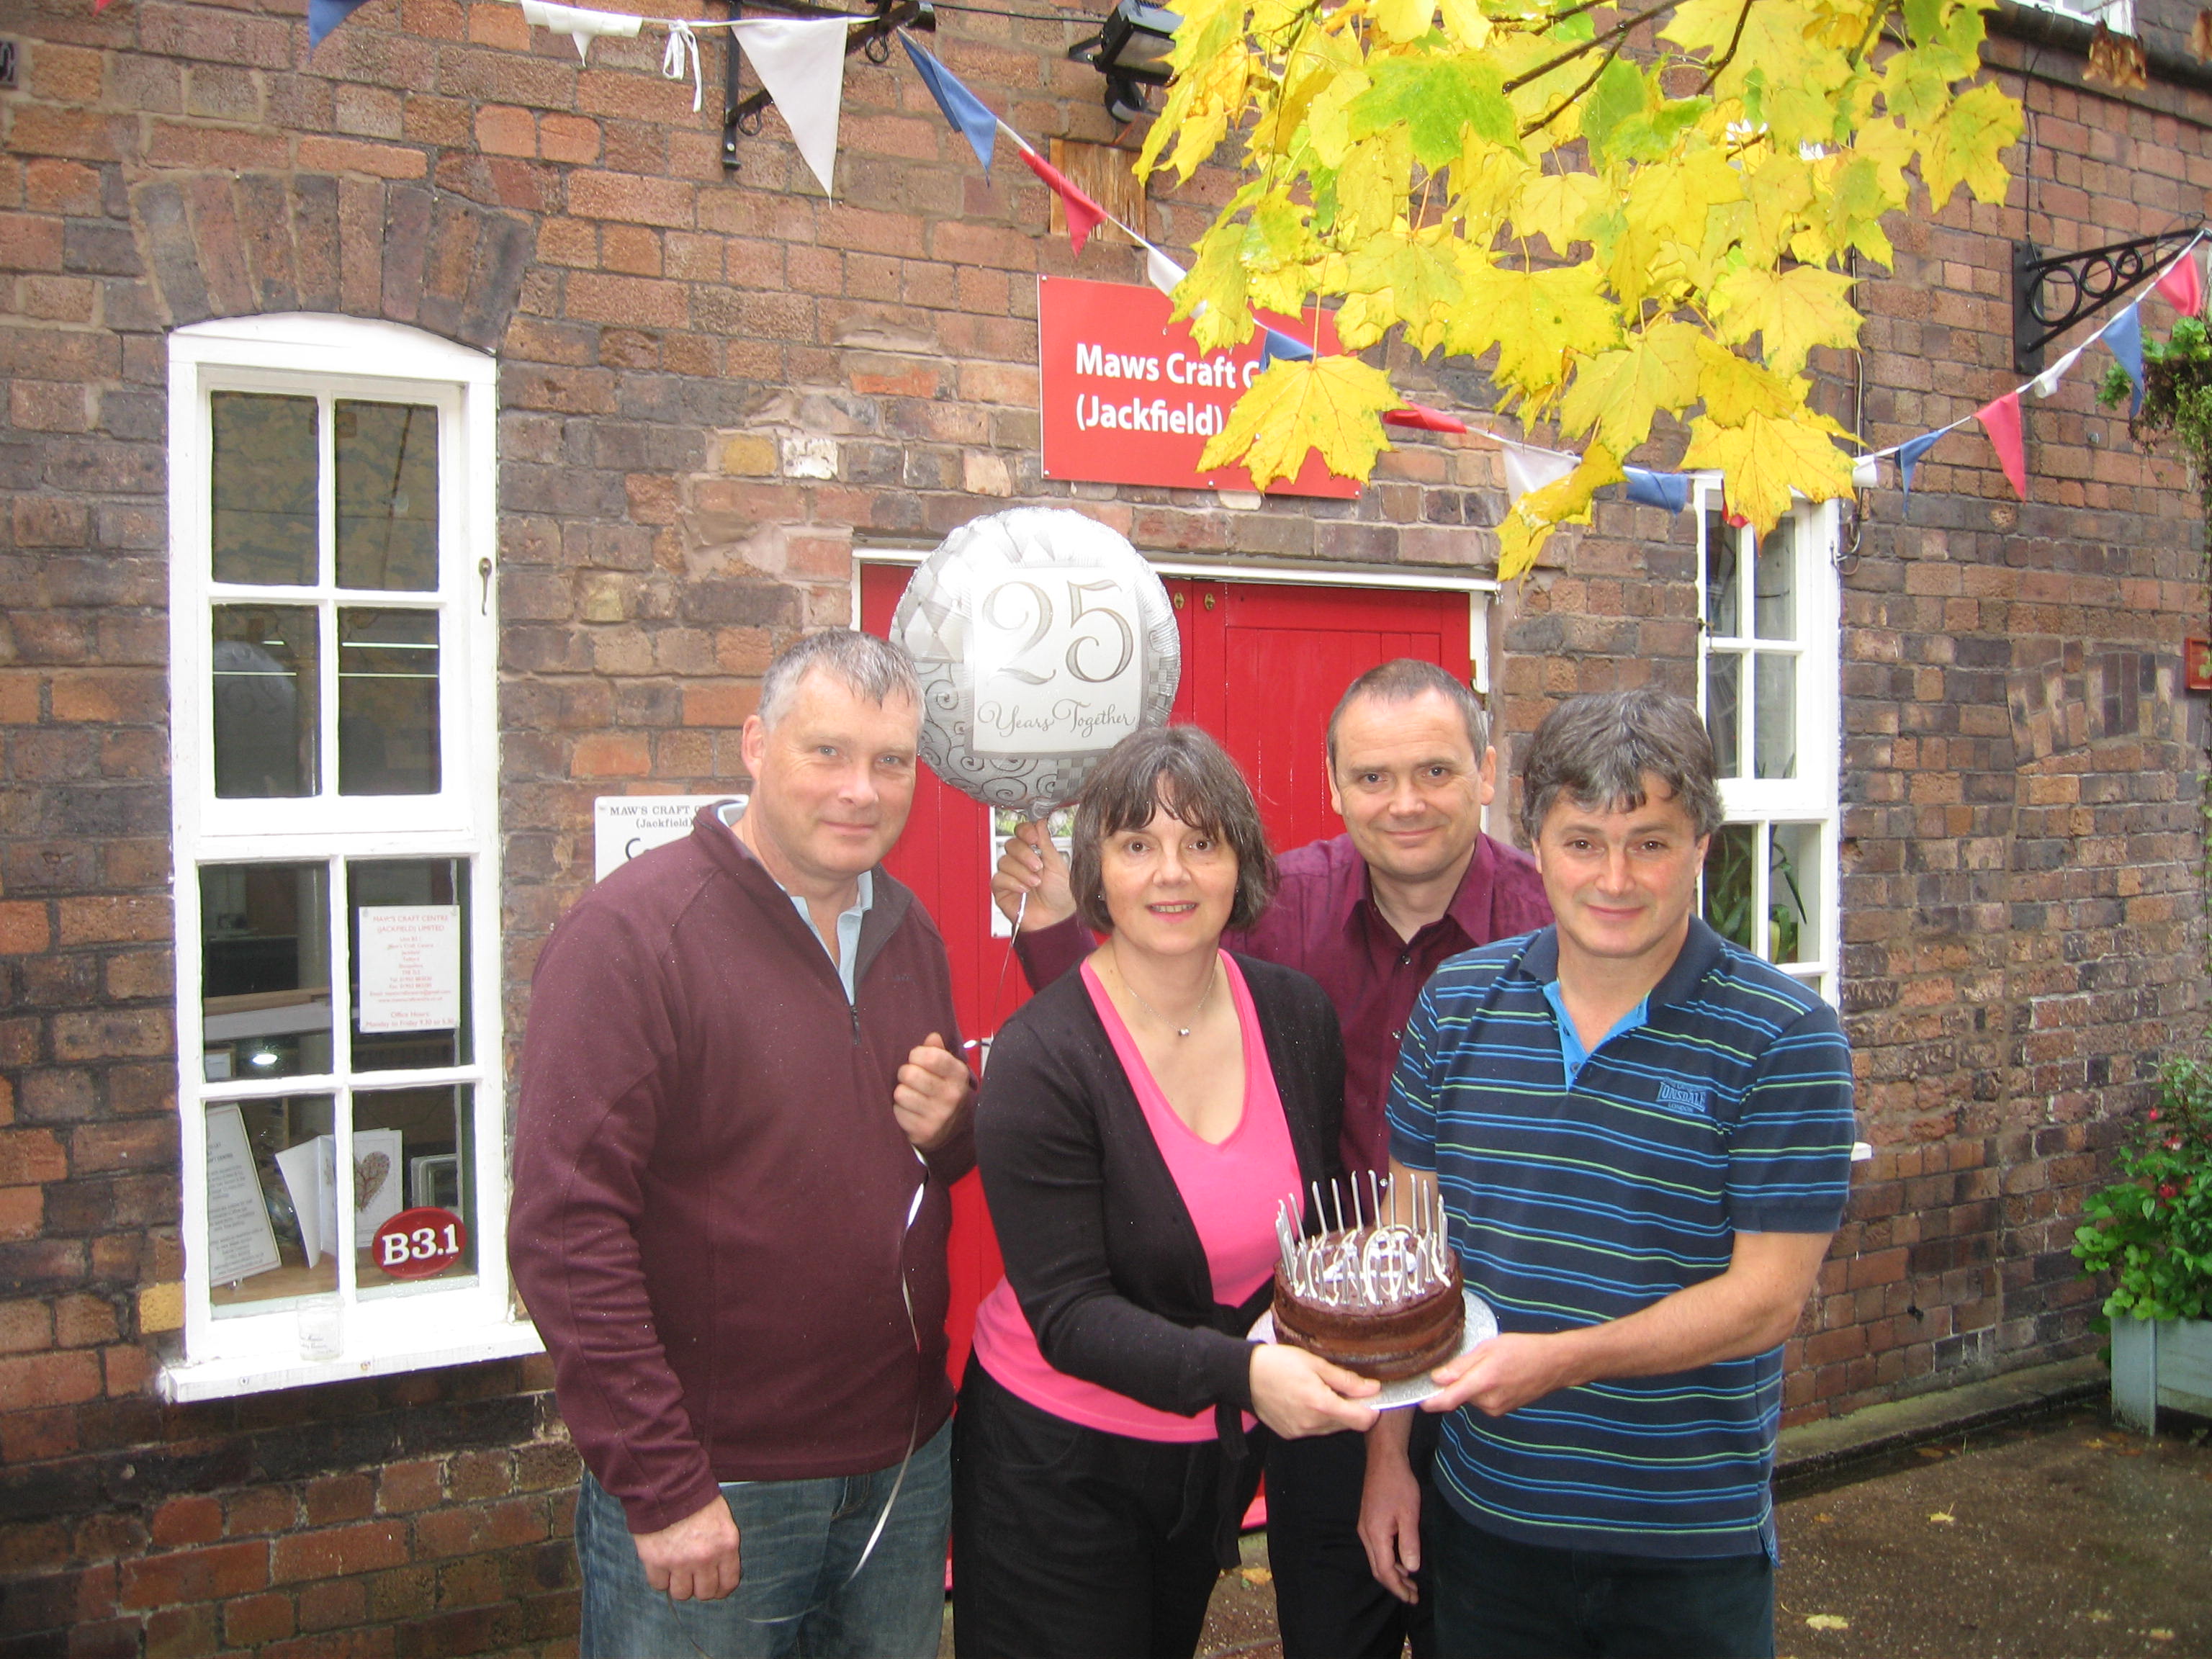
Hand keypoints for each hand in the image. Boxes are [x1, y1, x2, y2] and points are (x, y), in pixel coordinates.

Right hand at [633, 1494, 740, 1601]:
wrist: (668, 1484)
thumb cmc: (697, 1498)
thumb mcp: (722, 1519)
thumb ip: (722, 1546)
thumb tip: (719, 1570)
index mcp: (726, 1545)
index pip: (728, 1583)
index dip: (721, 1589)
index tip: (715, 1588)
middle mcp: (705, 1557)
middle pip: (705, 1593)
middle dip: (700, 1587)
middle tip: (694, 1578)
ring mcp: (680, 1561)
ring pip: (682, 1593)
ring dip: (679, 1584)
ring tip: (677, 1571)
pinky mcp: (656, 1561)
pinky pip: (659, 1585)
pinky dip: (660, 1579)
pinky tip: (662, 1565)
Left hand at [895, 1033, 972, 1151]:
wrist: (950, 1130)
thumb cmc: (943, 1090)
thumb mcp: (947, 1069)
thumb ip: (938, 1050)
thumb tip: (932, 1037)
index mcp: (959, 1074)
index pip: (930, 1056)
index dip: (916, 1054)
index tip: (917, 1059)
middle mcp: (952, 1095)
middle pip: (909, 1074)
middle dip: (905, 1074)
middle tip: (911, 1079)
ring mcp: (938, 1115)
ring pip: (900, 1093)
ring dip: (901, 1093)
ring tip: (911, 1096)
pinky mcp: (924, 1131)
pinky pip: (897, 1112)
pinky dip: (899, 1110)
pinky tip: (910, 1111)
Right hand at [992, 820, 1075, 932]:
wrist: (1056, 918)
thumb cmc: (1060, 894)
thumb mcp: (1057, 864)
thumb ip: (1046, 842)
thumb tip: (1041, 821)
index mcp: (1034, 851)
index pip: (1021, 832)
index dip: (1025, 832)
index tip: (1034, 838)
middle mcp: (1020, 861)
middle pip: (1011, 844)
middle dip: (1025, 854)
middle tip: (1038, 867)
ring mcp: (1010, 874)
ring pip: (1005, 861)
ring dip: (1022, 872)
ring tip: (1035, 883)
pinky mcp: (1001, 889)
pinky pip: (998, 878)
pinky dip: (1012, 882)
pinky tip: (1023, 890)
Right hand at [1248, 1343, 1380, 1438]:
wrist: (1244, 1375)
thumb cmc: (1279, 1363)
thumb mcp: (1315, 1364)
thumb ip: (1346, 1380)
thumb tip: (1373, 1388)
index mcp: (1321, 1405)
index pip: (1363, 1420)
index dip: (1372, 1409)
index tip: (1370, 1395)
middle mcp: (1312, 1424)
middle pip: (1348, 1425)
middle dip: (1352, 1408)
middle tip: (1341, 1387)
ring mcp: (1301, 1432)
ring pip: (1332, 1428)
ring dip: (1334, 1413)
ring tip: (1320, 1391)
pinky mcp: (1290, 1434)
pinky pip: (1314, 1429)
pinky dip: (1317, 1418)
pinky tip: (1305, 1400)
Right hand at [1358, 1437, 1421, 1603]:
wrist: (1384, 1460)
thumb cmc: (1399, 1484)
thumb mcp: (1409, 1513)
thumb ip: (1409, 1542)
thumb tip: (1411, 1569)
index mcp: (1375, 1534)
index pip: (1385, 1570)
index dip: (1398, 1587)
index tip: (1412, 1599)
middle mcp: (1366, 1534)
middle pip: (1378, 1569)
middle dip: (1395, 1585)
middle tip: (1413, 1596)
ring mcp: (1365, 1527)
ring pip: (1377, 1559)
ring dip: (1393, 1573)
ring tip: (1411, 1582)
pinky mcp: (1369, 1521)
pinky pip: (1377, 1549)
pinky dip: (1390, 1560)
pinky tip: (1402, 1560)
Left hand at [1421, 1331, 1577, 1416]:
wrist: (1554, 1364)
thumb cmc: (1523, 1349)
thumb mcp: (1489, 1348)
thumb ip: (1461, 1365)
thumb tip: (1436, 1378)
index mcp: (1483, 1382)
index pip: (1447, 1400)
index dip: (1429, 1402)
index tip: (1416, 1398)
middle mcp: (1488, 1401)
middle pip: (1457, 1396)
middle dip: (1456, 1381)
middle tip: (1471, 1360)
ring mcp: (1496, 1409)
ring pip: (1470, 1397)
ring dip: (1471, 1384)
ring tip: (1490, 1365)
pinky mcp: (1502, 1410)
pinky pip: (1482, 1400)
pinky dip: (1482, 1389)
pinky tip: (1498, 1375)